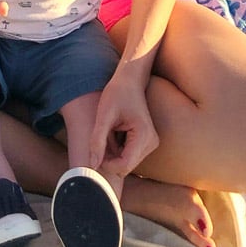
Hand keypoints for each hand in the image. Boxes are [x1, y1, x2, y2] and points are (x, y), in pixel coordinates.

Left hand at [88, 62, 158, 176]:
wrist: (130, 79)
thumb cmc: (117, 93)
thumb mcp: (104, 115)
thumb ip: (97, 141)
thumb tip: (93, 166)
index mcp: (144, 135)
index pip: (124, 165)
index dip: (106, 164)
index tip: (95, 151)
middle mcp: (151, 142)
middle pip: (125, 166)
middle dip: (110, 158)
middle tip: (100, 139)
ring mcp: (151, 143)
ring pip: (127, 163)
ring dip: (113, 153)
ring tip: (108, 133)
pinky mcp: (146, 142)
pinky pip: (129, 155)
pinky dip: (118, 149)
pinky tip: (114, 134)